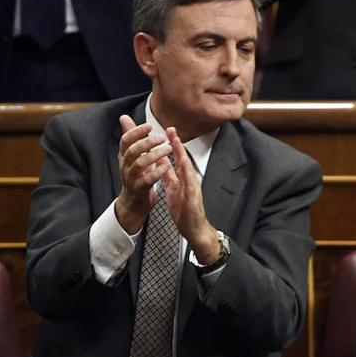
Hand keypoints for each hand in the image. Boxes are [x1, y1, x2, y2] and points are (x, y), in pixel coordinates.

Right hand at [114, 115, 173, 234]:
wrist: (133, 203)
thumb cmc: (135, 176)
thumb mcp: (131, 155)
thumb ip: (131, 136)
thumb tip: (124, 117)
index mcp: (124, 157)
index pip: (125, 140)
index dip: (136, 132)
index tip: (149, 126)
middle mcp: (125, 166)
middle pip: (132, 151)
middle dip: (147, 142)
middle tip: (162, 137)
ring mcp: (131, 178)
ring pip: (139, 164)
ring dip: (155, 155)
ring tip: (168, 149)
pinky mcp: (139, 190)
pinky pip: (147, 180)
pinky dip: (157, 172)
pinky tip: (167, 165)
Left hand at [162, 127, 219, 263]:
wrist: (193, 228)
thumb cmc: (184, 210)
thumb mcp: (172, 189)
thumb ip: (168, 176)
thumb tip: (161, 163)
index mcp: (181, 178)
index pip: (175, 158)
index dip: (170, 145)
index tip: (165, 131)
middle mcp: (188, 179)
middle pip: (181, 158)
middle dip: (175, 143)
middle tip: (170, 128)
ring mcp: (192, 186)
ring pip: (186, 167)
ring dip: (181, 153)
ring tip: (176, 140)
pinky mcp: (194, 195)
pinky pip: (190, 181)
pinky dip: (187, 171)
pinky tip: (184, 162)